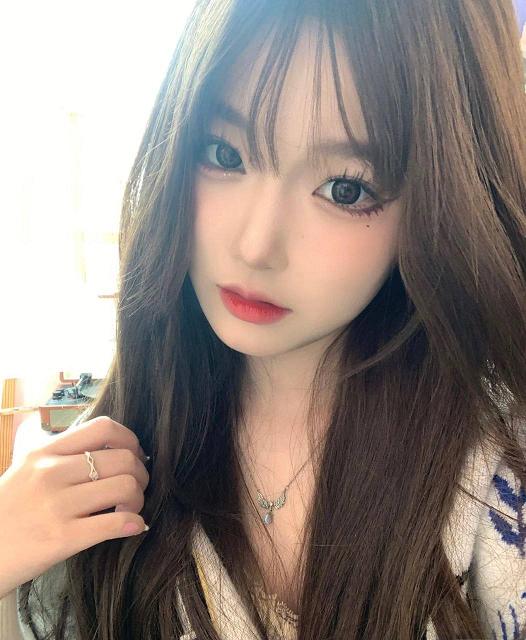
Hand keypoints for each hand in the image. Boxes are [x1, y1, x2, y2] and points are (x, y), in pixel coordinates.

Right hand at [0, 415, 150, 597]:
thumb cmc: (6, 510)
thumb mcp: (23, 468)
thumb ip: (50, 449)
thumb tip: (74, 435)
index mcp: (45, 452)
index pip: (104, 428)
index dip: (131, 440)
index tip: (134, 455)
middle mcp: (51, 473)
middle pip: (123, 459)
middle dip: (141, 473)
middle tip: (137, 487)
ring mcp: (56, 505)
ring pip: (126, 487)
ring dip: (139, 499)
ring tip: (131, 508)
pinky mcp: (61, 538)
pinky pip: (115, 523)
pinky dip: (134, 523)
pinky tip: (132, 526)